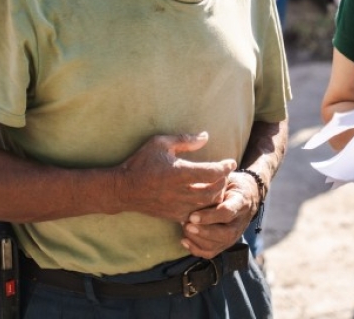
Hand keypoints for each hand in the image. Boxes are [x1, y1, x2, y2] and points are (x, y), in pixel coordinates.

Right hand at [114, 131, 235, 222]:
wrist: (123, 189)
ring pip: (208, 205)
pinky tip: (207, 200)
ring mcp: (178, 206)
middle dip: (224, 182)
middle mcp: (181, 192)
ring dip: (218, 196)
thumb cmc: (141, 163)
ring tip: (219, 186)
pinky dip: (206, 209)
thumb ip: (185, 140)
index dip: (225, 167)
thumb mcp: (160, 143)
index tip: (230, 162)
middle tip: (225, 174)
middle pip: (214, 191)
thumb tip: (205, 136)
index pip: (211, 172)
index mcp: (179, 172)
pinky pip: (197, 216)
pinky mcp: (174, 216)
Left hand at [180, 173, 257, 257]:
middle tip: (187, 225)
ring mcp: (235, 234)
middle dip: (204, 232)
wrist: (246, 194)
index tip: (192, 215)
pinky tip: (184, 240)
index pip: (227, 213)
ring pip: (219, 245)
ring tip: (185, 229)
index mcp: (241, 202)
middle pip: (225, 234)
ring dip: (199, 240)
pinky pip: (213, 252)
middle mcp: (240, 222)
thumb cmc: (230, 183)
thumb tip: (198, 176)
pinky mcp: (227, 242)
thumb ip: (215, 180)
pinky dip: (197, 249)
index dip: (210, 216)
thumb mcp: (227, 177)